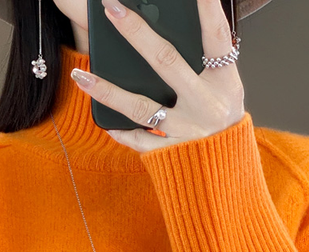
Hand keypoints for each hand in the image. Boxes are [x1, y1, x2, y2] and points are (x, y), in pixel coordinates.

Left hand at [70, 0, 245, 152]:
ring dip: (108, 91)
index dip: (209, 12)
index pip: (217, 39)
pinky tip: (106, 124)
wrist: (228, 176)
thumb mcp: (226, 91)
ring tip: (80, 75)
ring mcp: (188, 131)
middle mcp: (206, 105)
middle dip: (137, 33)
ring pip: (141, 107)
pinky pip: (142, 141)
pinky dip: (123, 133)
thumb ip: (207, 66)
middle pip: (166, 62)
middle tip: (113, 8)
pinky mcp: (174, 153)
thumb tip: (168, 36)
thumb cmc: (224, 126)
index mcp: (224, 83)